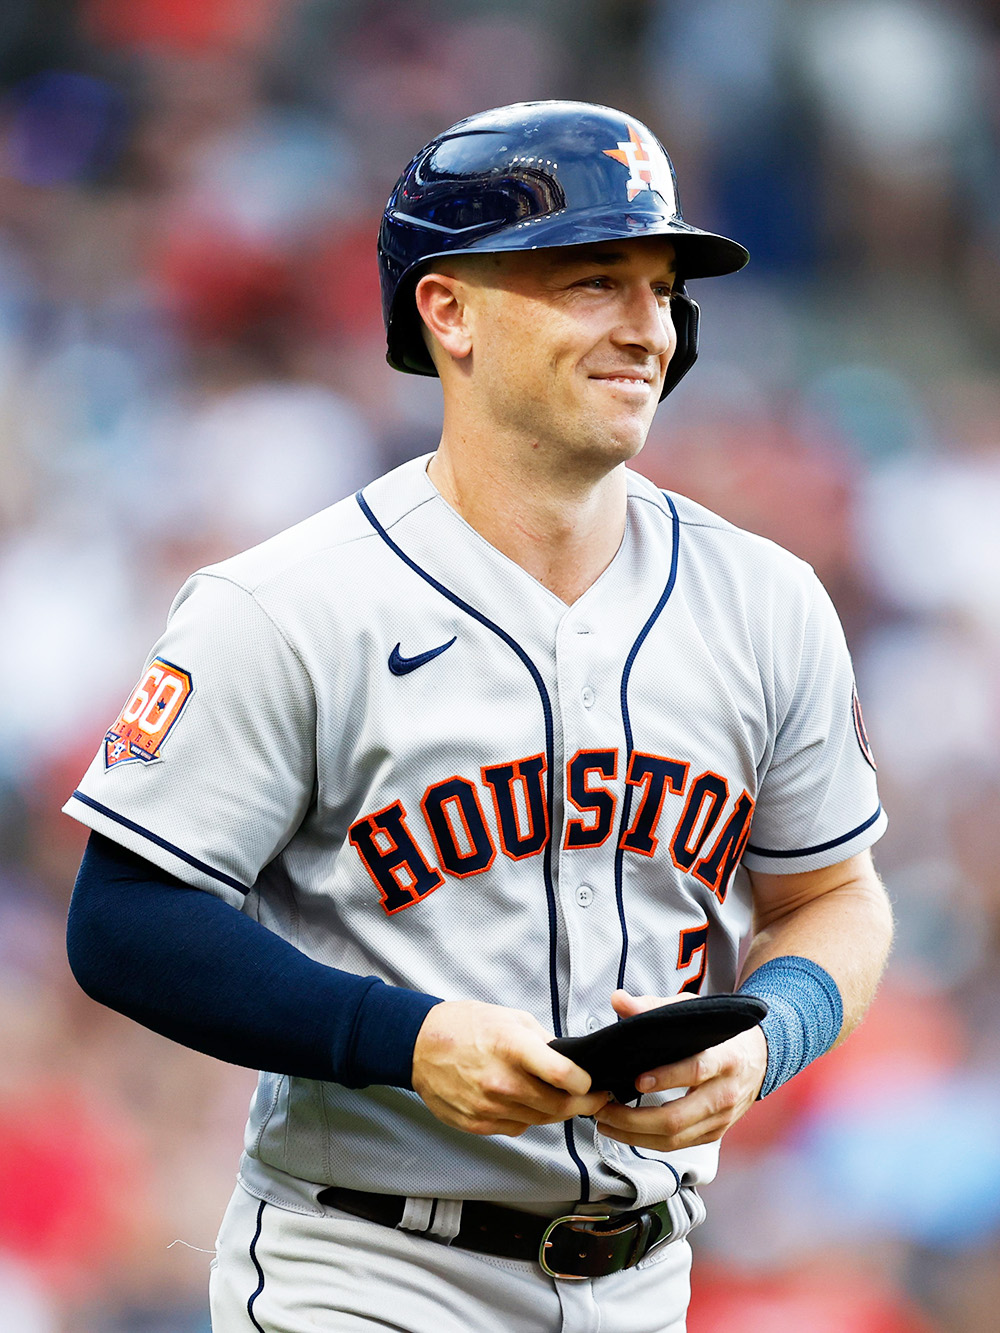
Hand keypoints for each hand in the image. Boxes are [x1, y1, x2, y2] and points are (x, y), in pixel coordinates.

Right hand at [412, 1000, 609, 1136]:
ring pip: (540, 1121)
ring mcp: (488, 1107)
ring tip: (563, 1098)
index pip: (562, 1075)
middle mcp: (500, 1081)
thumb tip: (569, 1061)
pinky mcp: (477, 1124)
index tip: (592, 1082)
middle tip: (593, 1096)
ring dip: (557, 1112)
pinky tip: (527, 1102)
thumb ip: (542, 1041)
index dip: (585, 1083)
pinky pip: (517, 1127)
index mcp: (511, 1047)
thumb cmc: (464, 1026)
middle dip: (583, 1103)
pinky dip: (528, 1117)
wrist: (419, 1046)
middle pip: (558, 1106)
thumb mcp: (509, 1018)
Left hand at [594, 990, 766, 1151]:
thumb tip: (619, 1001)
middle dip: (634, 1119)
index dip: (666, 1078)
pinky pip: (678, 1146)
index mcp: (724, 1057)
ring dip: (634, 1135)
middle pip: (678, 1117)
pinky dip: (648, 1142)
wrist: (760, 1057)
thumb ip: (654, 1007)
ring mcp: (720, 1118)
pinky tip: (625, 1131)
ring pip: (674, 1138)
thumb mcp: (694, 1010)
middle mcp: (724, 1092)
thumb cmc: (721, 1033)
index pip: (696, 1070)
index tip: (636, 1079)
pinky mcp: (714, 1133)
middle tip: (603, 1108)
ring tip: (605, 1122)